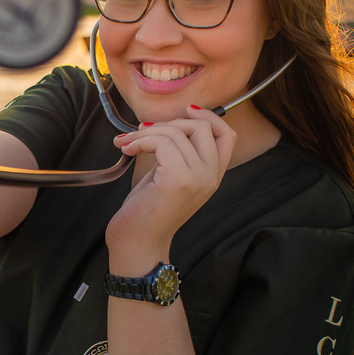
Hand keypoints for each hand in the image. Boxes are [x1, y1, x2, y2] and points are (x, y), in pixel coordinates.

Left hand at [105, 106, 236, 267]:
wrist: (138, 244)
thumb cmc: (148, 211)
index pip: (227, 135)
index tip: (185, 110)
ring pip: (175, 132)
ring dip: (144, 132)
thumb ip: (177, 153)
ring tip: (126, 142)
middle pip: (201, 126)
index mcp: (213, 176)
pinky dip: (139, 140)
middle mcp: (211, 176)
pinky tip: (126, 149)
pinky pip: (161, 142)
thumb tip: (168, 122)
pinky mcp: (178, 179)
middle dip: (169, 122)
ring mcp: (198, 177)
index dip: (209, 116)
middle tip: (142, 132)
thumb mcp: (169, 176)